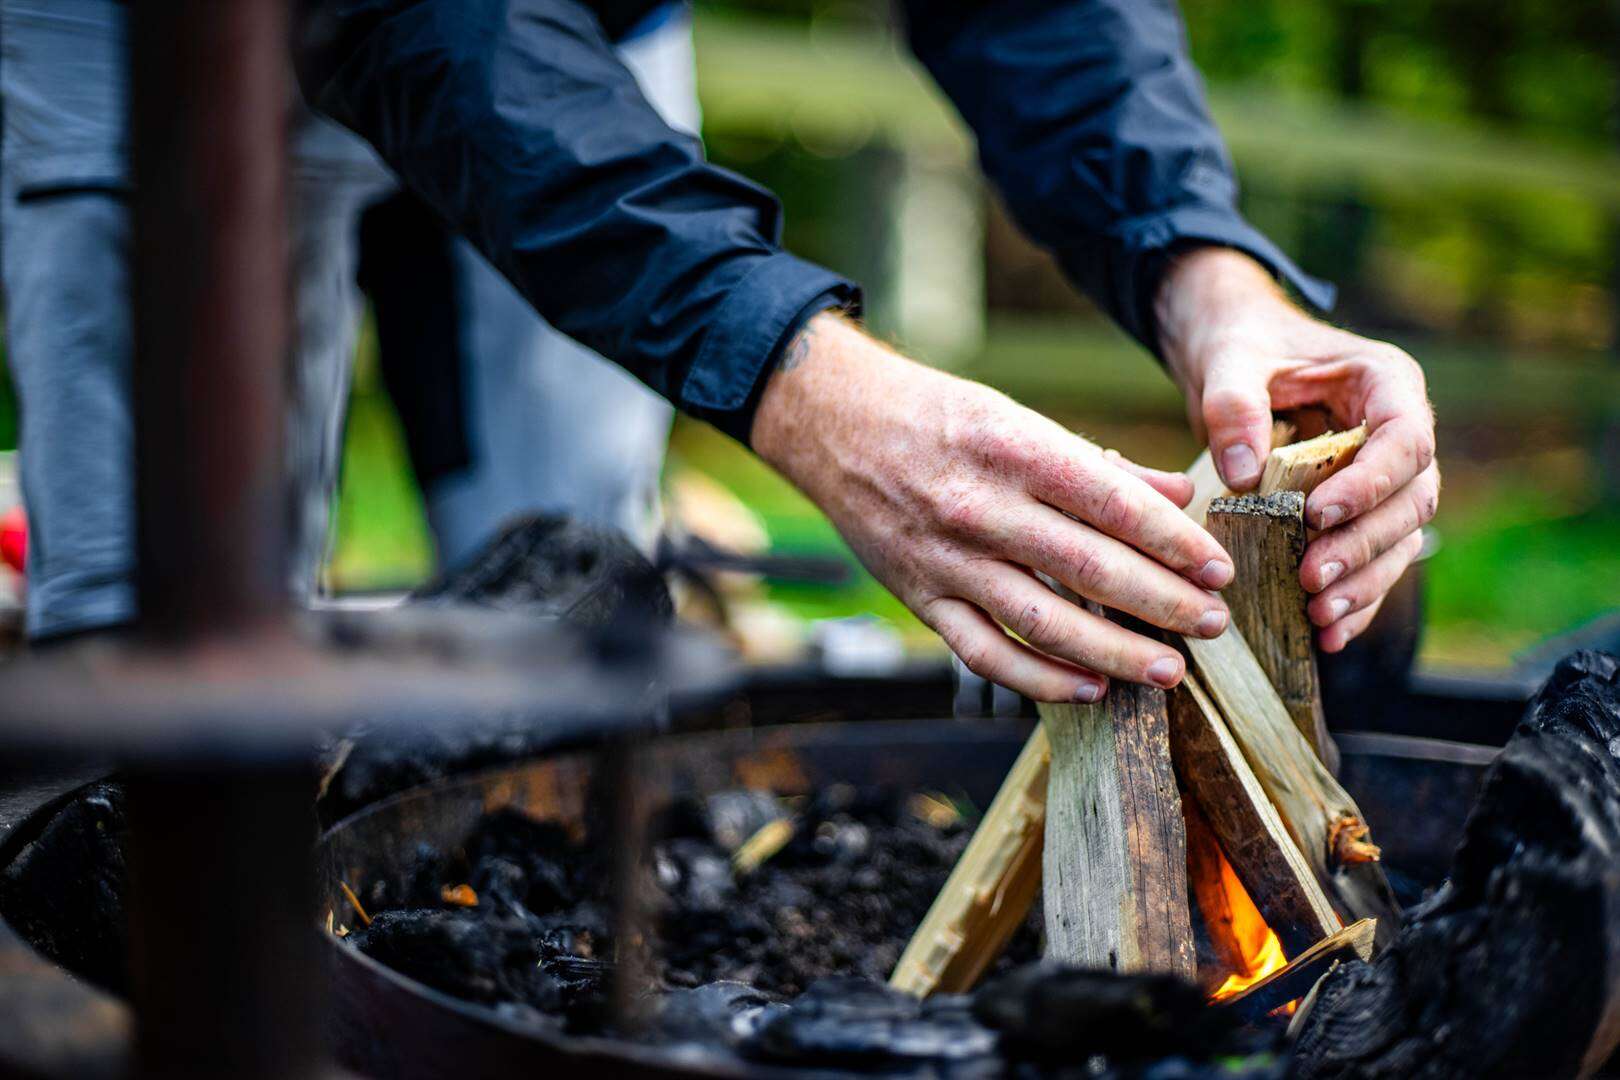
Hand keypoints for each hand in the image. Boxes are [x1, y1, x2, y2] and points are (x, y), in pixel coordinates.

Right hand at [751, 313, 1234, 701]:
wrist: (837, 426)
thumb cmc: (940, 417)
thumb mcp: (1019, 418)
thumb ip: (1098, 465)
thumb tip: (1178, 497)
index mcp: (1015, 449)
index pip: (1112, 503)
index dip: (1173, 542)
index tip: (1218, 569)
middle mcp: (981, 507)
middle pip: (1090, 568)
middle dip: (1163, 602)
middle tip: (1213, 624)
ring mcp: (947, 559)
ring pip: (1044, 621)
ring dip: (1114, 652)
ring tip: (1168, 670)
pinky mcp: (921, 597)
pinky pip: (986, 653)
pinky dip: (1040, 678)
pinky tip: (1089, 689)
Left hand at [1156, 247, 1438, 652]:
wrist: (1235, 351)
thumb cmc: (1241, 344)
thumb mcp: (1229, 359)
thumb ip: (1233, 405)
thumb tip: (1242, 473)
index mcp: (1386, 383)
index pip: (1405, 439)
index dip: (1370, 484)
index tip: (1318, 517)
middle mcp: (1399, 432)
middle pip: (1411, 500)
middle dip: (1364, 546)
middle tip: (1312, 579)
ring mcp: (1385, 475)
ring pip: (1399, 539)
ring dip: (1364, 583)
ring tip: (1317, 617)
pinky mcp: (1360, 510)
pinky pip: (1374, 560)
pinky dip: (1355, 599)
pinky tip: (1327, 635)